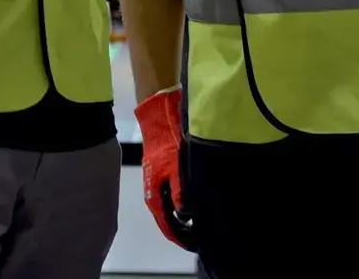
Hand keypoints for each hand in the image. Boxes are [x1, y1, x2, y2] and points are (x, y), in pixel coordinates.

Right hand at [135, 86, 194, 249]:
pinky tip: (197, 199)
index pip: (167, 226)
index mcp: (154, 195)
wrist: (159, 115)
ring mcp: (159, 181)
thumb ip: (181, 193)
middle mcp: (154, 192)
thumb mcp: (176, 168)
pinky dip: (184, 200)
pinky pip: (174, 194)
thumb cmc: (167, 141)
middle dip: (185, 228)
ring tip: (204, 219)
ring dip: (186, 214)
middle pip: (169, 218)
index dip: (181, 238)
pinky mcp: (164, 171)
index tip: (197, 244)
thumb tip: (186, 215)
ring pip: (172, 206)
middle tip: (205, 232)